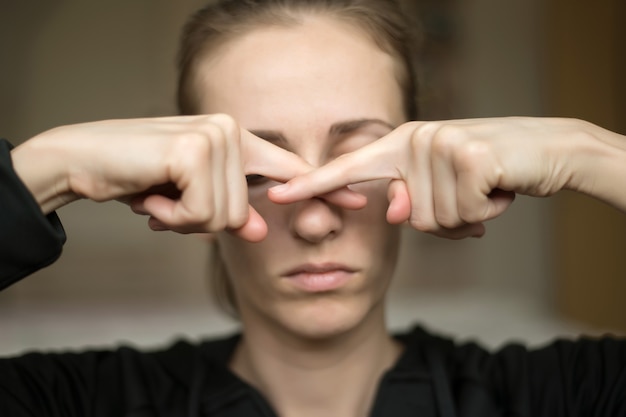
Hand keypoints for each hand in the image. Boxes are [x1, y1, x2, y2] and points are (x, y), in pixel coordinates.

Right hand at [11, 114, 364, 240]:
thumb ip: (228, 210)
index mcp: (236, 141)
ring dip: (182, 219)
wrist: (83, 160)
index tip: (356, 202)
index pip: (289, 169)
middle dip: (199, 222)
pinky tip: (150, 194)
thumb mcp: (189, 200)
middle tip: (166, 202)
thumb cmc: (137, 176)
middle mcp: (231, 133)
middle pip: (241, 213)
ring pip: (222, 217)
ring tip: (156, 195)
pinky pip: (201, 213)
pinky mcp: (196, 148)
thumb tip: (259, 229)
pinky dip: (171, 216)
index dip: (324, 187)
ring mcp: (216, 136)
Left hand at [268, 117, 615, 238]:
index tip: (277, 195)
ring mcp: (441, 143)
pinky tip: (501, 185)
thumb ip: (411, 204)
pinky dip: (487, 210)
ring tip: (487, 187)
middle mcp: (415, 139)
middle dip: (446, 219)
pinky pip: (465, 213)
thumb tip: (393, 208)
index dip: (312, 184)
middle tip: (473, 193)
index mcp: (402, 145)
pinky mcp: (470, 153)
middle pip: (411, 218)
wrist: (549, 150)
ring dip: (468, 215)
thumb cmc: (490, 173)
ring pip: (436, 220)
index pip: (348, 168)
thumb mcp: (445, 192)